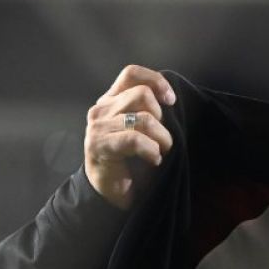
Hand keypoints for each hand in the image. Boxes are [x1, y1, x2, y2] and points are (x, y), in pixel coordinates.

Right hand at [84, 64, 175, 210]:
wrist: (112, 194)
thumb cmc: (134, 162)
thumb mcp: (146, 130)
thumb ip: (151, 111)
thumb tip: (171, 98)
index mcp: (112, 100)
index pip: (131, 74)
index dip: (156, 81)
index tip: (172, 101)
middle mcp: (101, 109)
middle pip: (142, 95)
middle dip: (162, 119)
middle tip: (164, 140)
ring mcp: (97, 126)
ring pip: (143, 118)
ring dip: (161, 139)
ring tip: (161, 153)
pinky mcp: (98, 145)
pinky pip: (134, 139)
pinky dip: (151, 151)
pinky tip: (153, 160)